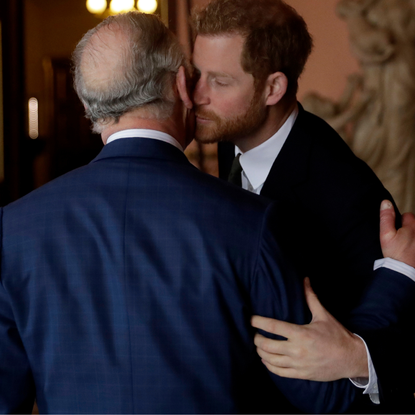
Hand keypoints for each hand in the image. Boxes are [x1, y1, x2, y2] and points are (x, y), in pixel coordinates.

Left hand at [251, 278, 367, 380]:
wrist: (351, 358)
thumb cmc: (337, 335)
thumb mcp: (323, 315)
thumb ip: (311, 297)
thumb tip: (305, 279)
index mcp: (300, 333)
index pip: (273, 327)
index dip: (258, 322)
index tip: (250, 319)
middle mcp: (297, 350)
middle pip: (267, 345)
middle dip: (256, 339)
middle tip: (254, 333)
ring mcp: (298, 364)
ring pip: (270, 360)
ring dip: (261, 352)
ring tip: (258, 345)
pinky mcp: (301, 374)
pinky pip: (279, 372)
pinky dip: (269, 365)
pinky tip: (266, 360)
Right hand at [380, 200, 414, 267]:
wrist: (403, 271)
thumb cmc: (395, 253)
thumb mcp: (386, 234)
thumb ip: (386, 217)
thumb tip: (385, 202)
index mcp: (412, 226)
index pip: (408, 215)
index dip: (400, 222)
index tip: (396, 231)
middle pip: (414, 224)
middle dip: (409, 229)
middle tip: (401, 239)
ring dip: (412, 236)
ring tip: (407, 246)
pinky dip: (413, 244)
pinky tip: (410, 251)